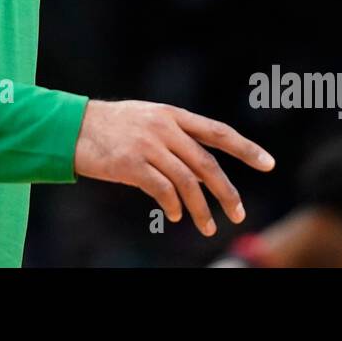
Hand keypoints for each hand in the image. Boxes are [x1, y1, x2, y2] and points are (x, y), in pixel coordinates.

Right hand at [73, 99, 274, 235]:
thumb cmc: (112, 127)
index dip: (245, 148)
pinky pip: (163, 191)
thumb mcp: (148, 120)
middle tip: (238, 213)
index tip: (268, 164)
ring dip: (201, 208)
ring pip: (188, 182)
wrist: (72, 128)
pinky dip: (174, 206)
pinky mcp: (132, 165)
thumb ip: (176, 137)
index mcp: (172, 114)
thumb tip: (203, 170)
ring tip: (207, 226)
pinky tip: (177, 215)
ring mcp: (148, 146)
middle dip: (226, 192)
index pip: (217, 132)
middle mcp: (164, 128)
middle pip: (206, 164)